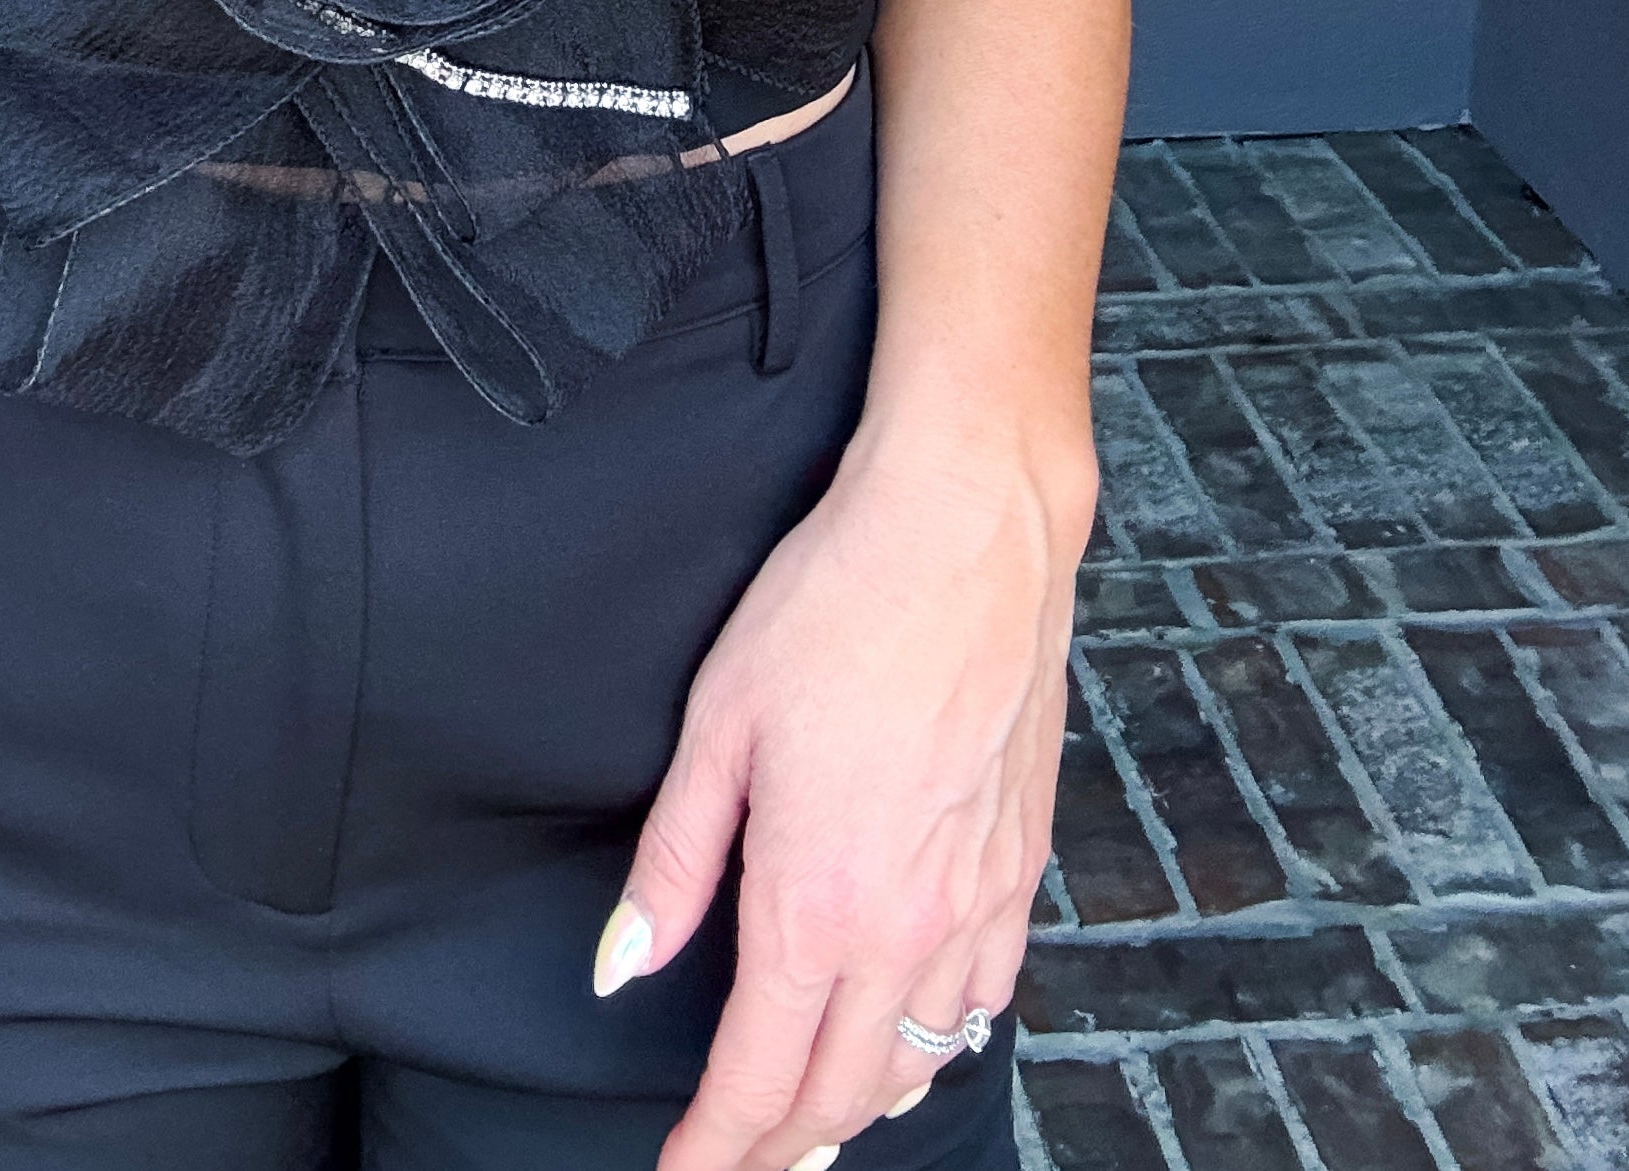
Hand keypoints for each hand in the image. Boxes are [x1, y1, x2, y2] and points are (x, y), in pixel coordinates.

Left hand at [603, 437, 1081, 1168]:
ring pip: (920, 1056)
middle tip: (735, 1161)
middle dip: (782, 1144)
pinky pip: (986, 998)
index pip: (757, 1076)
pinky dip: (941, 1041)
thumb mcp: (717, 725)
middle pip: (843, 1091)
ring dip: (863, 1105)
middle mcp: (905, 927)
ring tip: (814, 1122)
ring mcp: (977, 902)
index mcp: (814, 903)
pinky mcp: (1022, 865)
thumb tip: (622, 968)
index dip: (714, 1147)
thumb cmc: (832, 608)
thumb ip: (672, 865)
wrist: (968, 535)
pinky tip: (917, 1033)